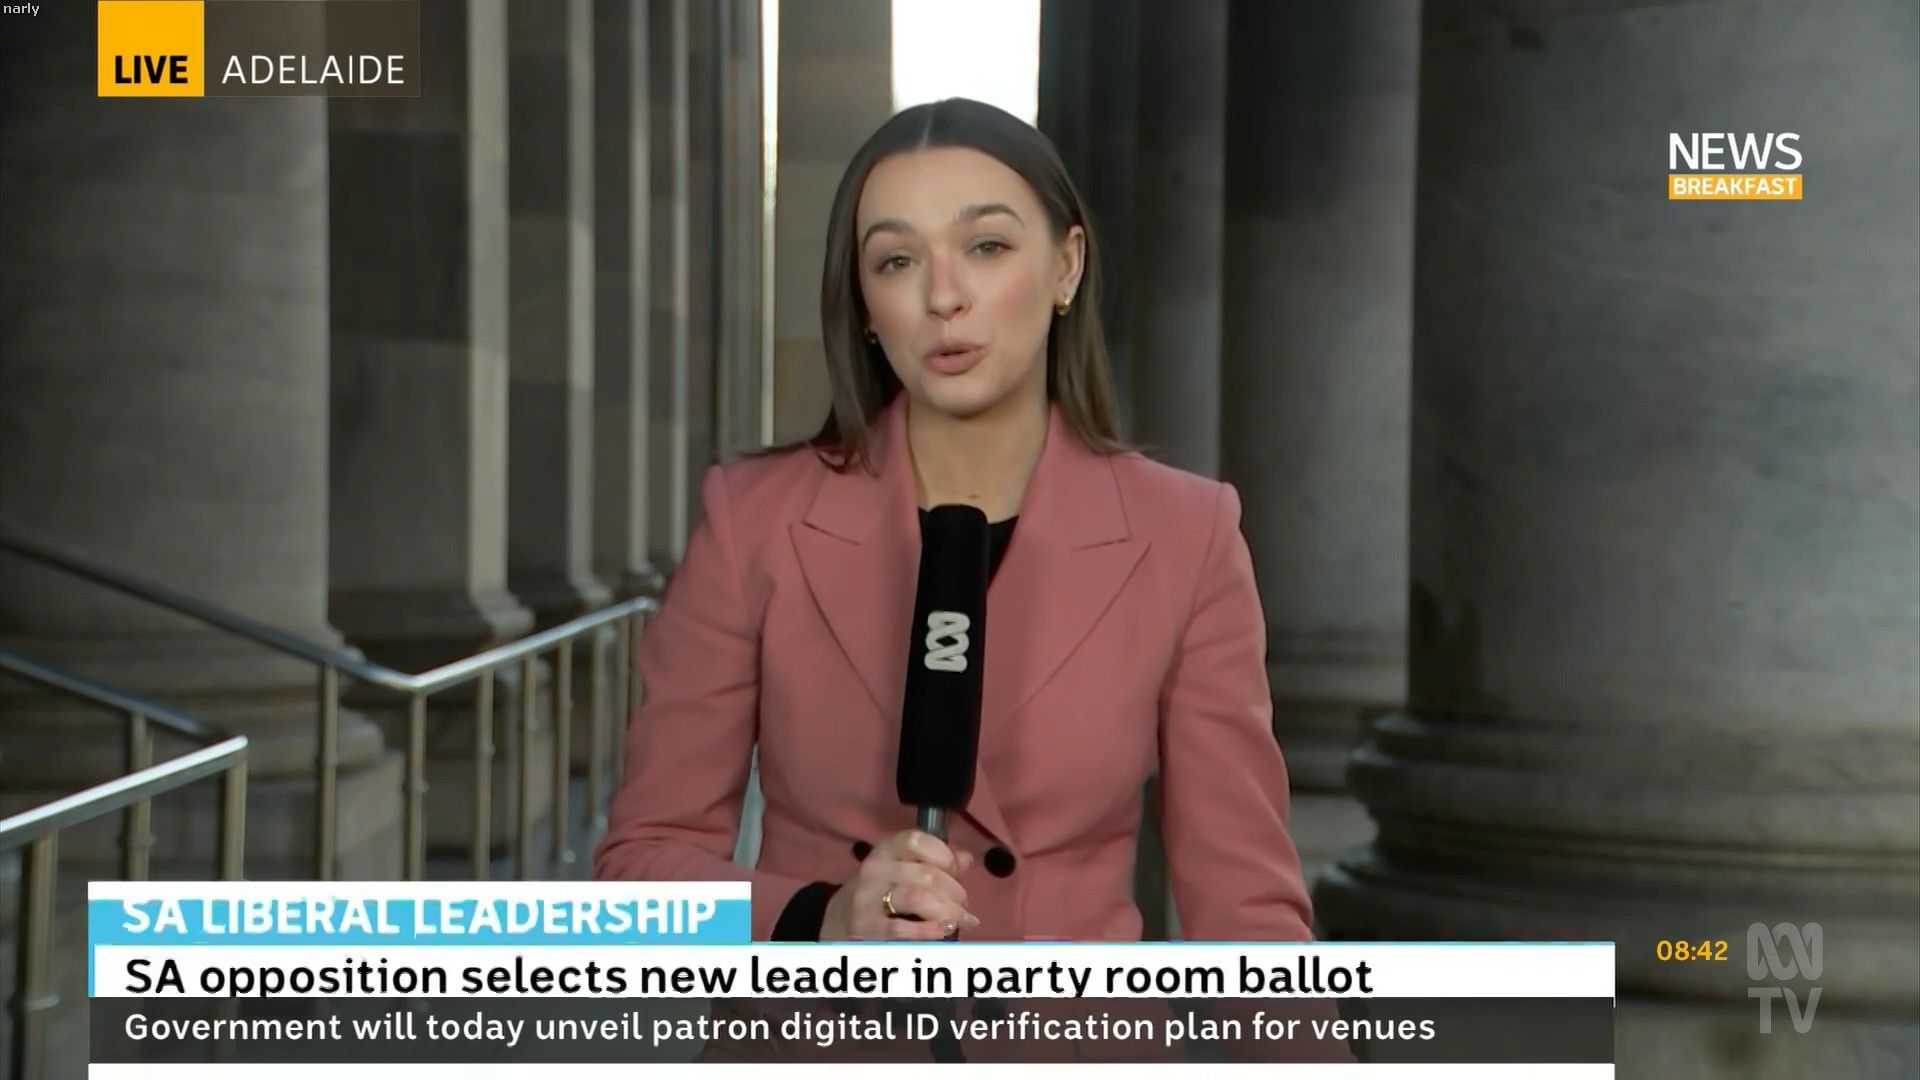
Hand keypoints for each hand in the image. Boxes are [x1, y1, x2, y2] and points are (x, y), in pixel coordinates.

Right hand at [819, 829, 980, 940]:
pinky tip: (944, 932)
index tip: (955, 871)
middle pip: (926, 875)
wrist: (840, 919)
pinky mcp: (864, 927)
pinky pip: (901, 928)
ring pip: (916, 898)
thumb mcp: (907, 869)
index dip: (944, 855)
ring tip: (961, 920)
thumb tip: (965, 859)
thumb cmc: (885, 891)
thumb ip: (937, 863)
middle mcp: (874, 869)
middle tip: (964, 906)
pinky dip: (928, 930)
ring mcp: (867, 898)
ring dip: (948, 911)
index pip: (916, 840)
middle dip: (955, 892)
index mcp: (887, 849)